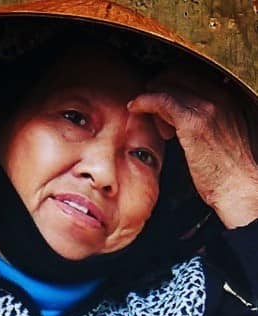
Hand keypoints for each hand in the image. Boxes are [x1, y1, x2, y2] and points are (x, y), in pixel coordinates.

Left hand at [128, 67, 257, 228]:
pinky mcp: (194, 123)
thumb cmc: (227, 167)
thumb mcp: (221, 132)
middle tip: (147, 105)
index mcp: (229, 95)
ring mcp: (209, 107)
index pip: (193, 73)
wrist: (237, 186)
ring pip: (169, 86)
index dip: (171, 83)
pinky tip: (135, 107)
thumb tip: (181, 114)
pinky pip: (163, 101)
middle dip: (159, 86)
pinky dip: (145, 101)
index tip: (159, 98)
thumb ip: (206, 117)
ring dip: (152, 98)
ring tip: (147, 117)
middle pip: (179, 74)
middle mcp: (222, 95)